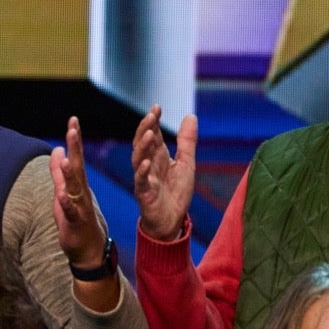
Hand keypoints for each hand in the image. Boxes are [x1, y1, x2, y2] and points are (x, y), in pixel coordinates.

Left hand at [49, 116, 107, 270]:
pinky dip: (66, 203)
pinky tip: (61, 194)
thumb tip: (57, 150)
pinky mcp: (75, 223)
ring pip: (75, 188)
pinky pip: (71, 212)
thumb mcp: (64, 192)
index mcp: (79, 184)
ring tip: (67, 157)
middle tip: (73, 127)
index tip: (73, 119)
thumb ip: (59, 173)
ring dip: (70, 173)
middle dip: (76, 147)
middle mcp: (82, 193)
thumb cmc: (77, 220)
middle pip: (78, 167)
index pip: (77, 158)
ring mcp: (80, 208)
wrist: (89, 250)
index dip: (74, 140)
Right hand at [131, 105, 196, 241]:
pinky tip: (145, 162)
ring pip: (138, 158)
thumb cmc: (176, 193)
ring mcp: (144, 178)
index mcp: (158, 156)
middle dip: (145, 128)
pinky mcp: (144, 193)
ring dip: (142, 146)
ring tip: (149, 133)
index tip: (157, 107)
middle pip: (143, 143)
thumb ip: (186, 141)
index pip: (153, 134)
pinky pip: (140, 181)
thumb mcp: (186, 163)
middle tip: (151, 115)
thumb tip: (191, 116)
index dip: (153, 121)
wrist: (172, 221)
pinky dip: (141, 171)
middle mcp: (148, 164)